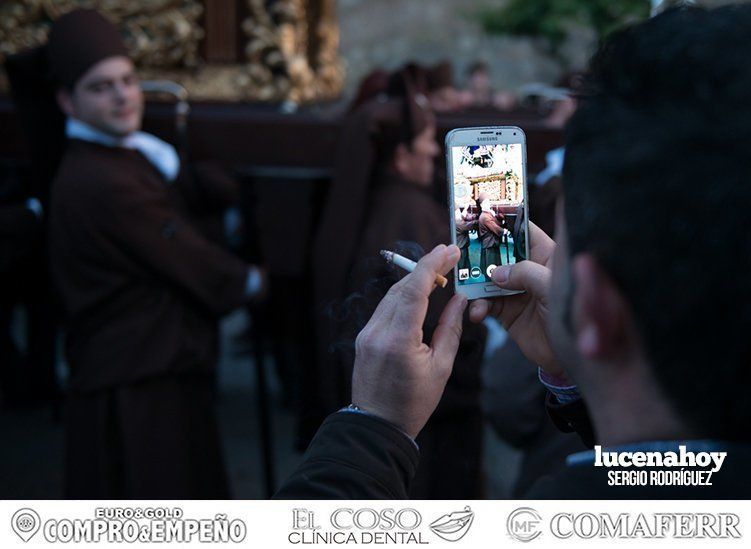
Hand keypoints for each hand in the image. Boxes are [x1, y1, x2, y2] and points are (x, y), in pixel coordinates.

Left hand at [352, 244, 467, 438]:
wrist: (378, 425)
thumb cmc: (414, 402)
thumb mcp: (441, 367)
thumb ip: (451, 328)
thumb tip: (460, 299)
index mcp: (398, 340)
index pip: (413, 291)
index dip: (432, 266)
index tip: (448, 250)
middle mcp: (377, 332)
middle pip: (402, 288)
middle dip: (426, 269)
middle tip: (449, 256)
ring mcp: (367, 333)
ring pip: (392, 296)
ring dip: (415, 281)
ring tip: (439, 272)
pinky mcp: (364, 337)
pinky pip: (385, 308)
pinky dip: (403, 296)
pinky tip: (419, 293)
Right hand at [469, 222, 562, 376]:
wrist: (570, 358)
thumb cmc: (574, 316)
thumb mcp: (552, 287)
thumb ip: (525, 274)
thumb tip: (496, 272)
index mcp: (545, 256)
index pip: (523, 231)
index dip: (504, 222)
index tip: (482, 215)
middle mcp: (528, 270)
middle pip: (498, 253)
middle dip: (480, 253)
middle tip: (462, 253)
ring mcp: (515, 291)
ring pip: (486, 279)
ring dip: (474, 283)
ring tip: (466, 288)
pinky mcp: (506, 312)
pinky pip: (484, 304)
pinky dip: (477, 307)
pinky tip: (476, 312)